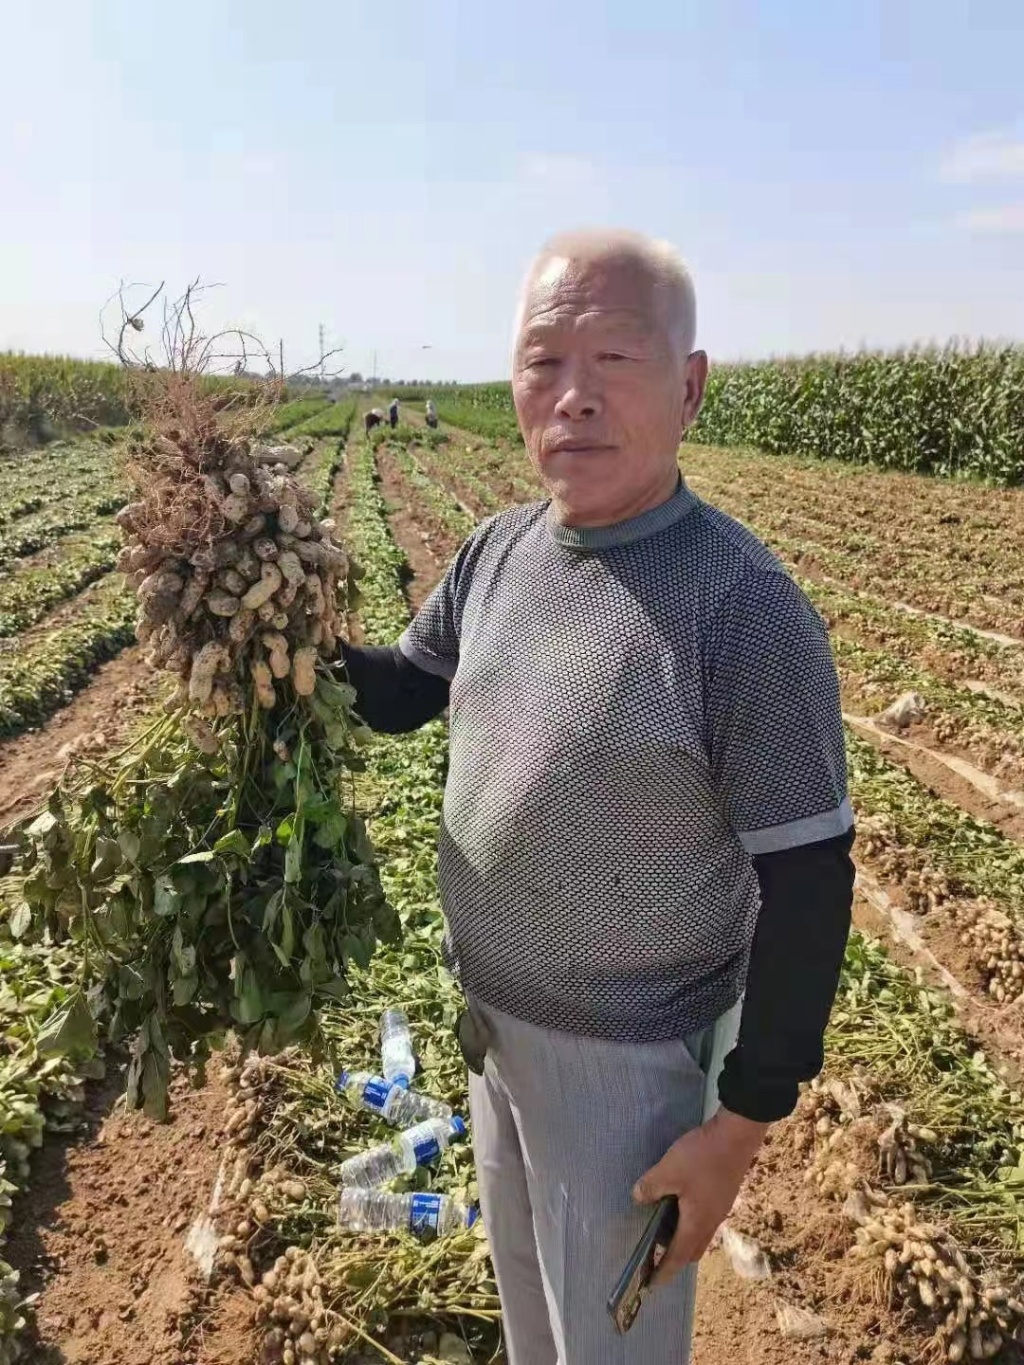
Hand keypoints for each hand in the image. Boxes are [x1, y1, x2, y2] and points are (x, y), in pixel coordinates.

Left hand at [632, 1108, 768, 1284]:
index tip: (652, 1284)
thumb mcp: (669, 1170)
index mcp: (697, 1223)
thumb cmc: (702, 1158)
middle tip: (655, 1255)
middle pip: (693, 1249)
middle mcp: (712, 1222)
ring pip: (701, 1233)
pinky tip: (681, 1203)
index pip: (679, 1256)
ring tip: (664, 1228)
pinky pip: (705, 1218)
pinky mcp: (724, 1194)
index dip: (664, 1270)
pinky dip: (691, 1221)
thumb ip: (651, 1187)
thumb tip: (638, 1199)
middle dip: (675, 1257)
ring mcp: (720, 1207)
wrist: (737, 1136)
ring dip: (683, 1237)